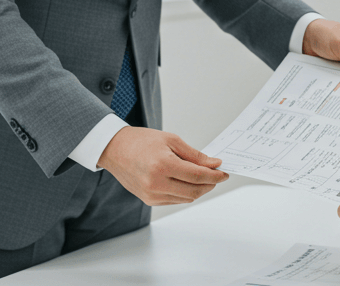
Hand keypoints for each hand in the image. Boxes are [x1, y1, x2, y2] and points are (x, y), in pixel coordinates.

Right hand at [97, 127, 228, 205]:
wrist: (114, 150)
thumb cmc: (141, 141)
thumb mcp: (171, 140)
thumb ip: (194, 155)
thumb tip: (213, 164)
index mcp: (162, 165)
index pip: (197, 176)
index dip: (214, 176)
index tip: (224, 173)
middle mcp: (156, 183)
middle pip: (194, 191)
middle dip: (210, 184)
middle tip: (217, 175)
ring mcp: (151, 195)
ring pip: (186, 198)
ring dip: (199, 190)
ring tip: (203, 177)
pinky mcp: (149, 200)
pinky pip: (175, 200)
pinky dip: (185, 193)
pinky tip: (188, 182)